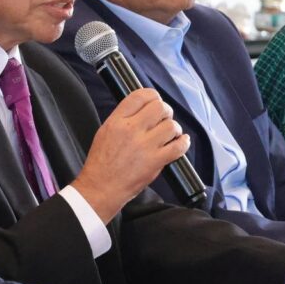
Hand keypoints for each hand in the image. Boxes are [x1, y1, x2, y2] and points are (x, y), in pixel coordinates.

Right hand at [73, 88, 189, 221]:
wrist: (100, 187)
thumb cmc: (101, 162)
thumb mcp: (105, 131)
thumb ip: (123, 118)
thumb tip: (143, 109)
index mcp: (117, 121)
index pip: (140, 96)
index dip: (152, 96)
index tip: (155, 101)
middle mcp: (131, 130)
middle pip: (160, 107)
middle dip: (165, 111)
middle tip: (164, 119)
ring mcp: (145, 146)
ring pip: (171, 126)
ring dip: (174, 128)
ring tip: (170, 134)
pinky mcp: (155, 162)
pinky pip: (178, 147)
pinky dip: (183, 143)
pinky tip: (181, 142)